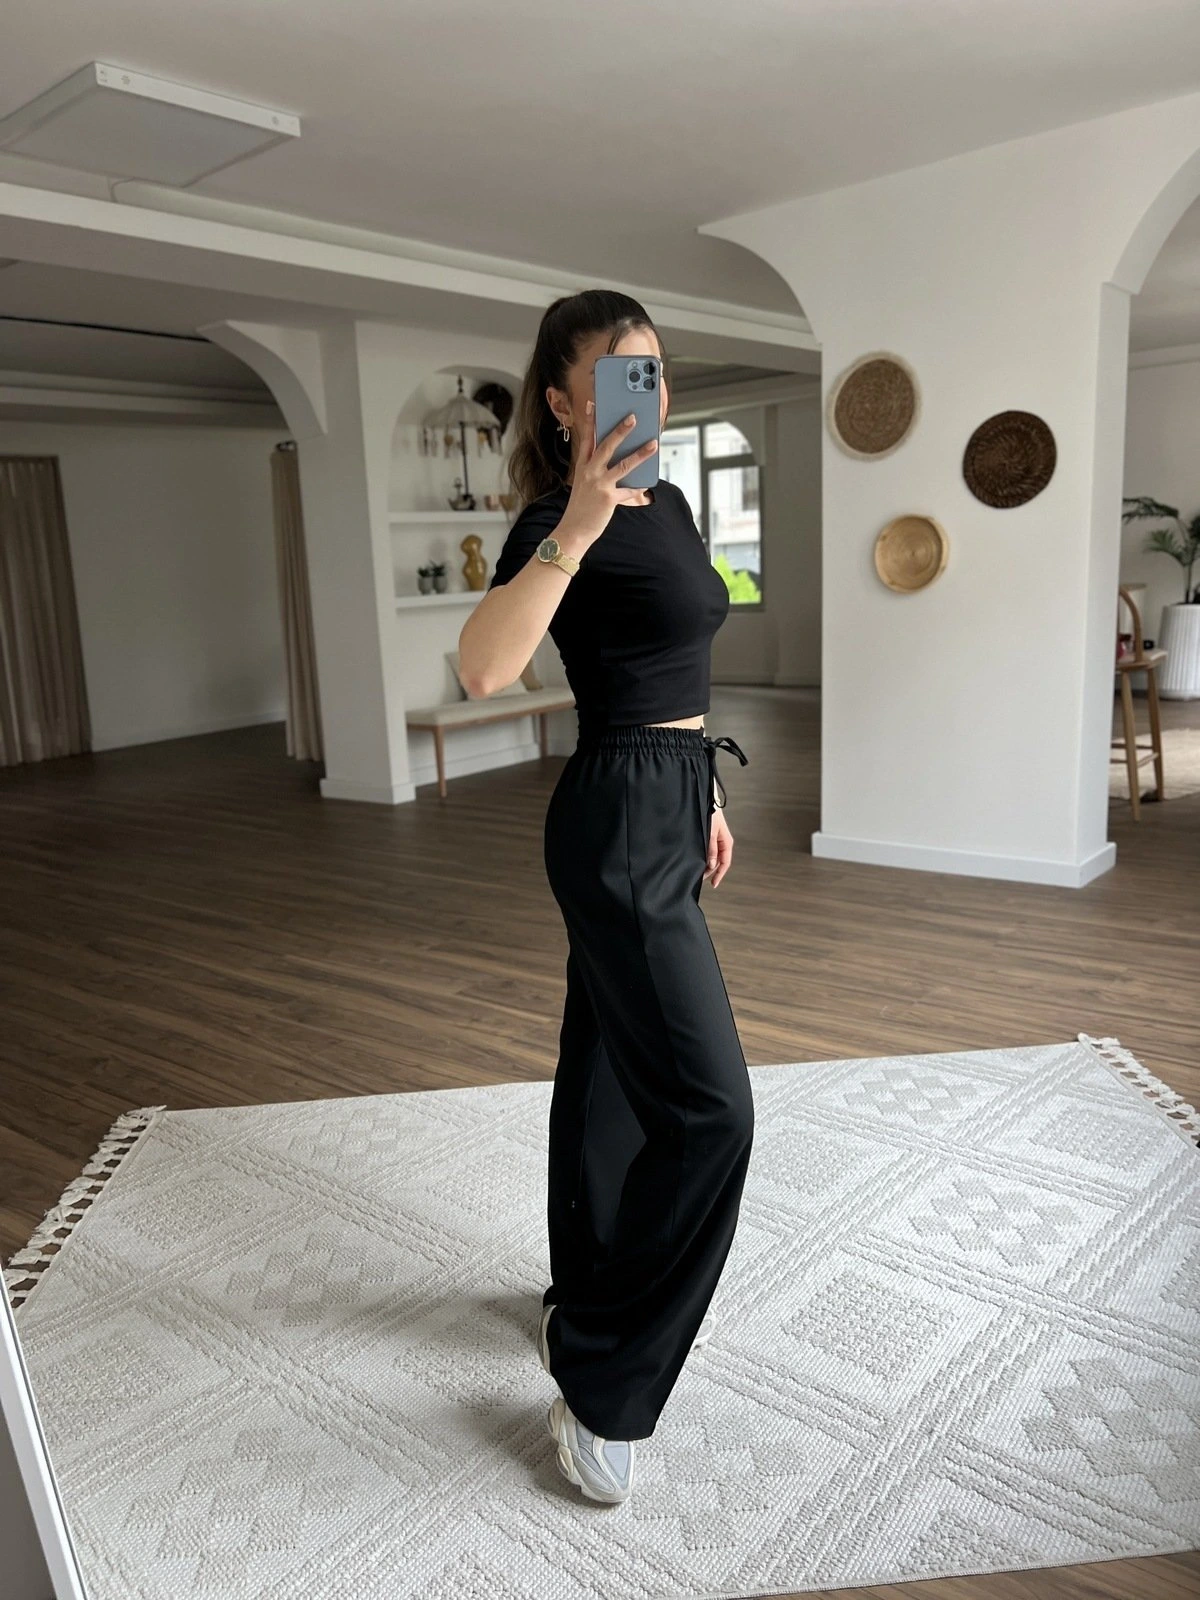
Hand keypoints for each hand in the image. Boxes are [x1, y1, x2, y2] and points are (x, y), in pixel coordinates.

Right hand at [559, 400, 658, 547]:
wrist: (573, 530)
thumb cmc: (581, 506)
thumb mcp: (584, 483)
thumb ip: (596, 468)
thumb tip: (620, 457)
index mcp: (583, 466)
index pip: (586, 438)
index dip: (589, 420)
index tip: (593, 404)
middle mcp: (590, 472)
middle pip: (606, 446)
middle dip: (620, 430)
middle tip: (633, 417)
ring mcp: (599, 485)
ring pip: (623, 465)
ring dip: (640, 453)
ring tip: (653, 444)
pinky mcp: (609, 499)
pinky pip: (629, 490)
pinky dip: (639, 486)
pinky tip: (647, 481)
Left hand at [703, 806, 734, 886]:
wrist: (707, 801)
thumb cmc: (710, 814)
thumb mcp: (710, 833)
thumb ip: (711, 849)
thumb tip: (711, 865)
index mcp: (726, 842)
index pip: (725, 863)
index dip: (719, 874)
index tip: (713, 884)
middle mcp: (723, 843)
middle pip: (718, 862)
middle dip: (710, 871)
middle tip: (699, 879)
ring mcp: (717, 840)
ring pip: (713, 857)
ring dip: (707, 865)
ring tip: (697, 871)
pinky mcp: (711, 838)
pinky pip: (710, 851)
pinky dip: (705, 857)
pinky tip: (698, 861)